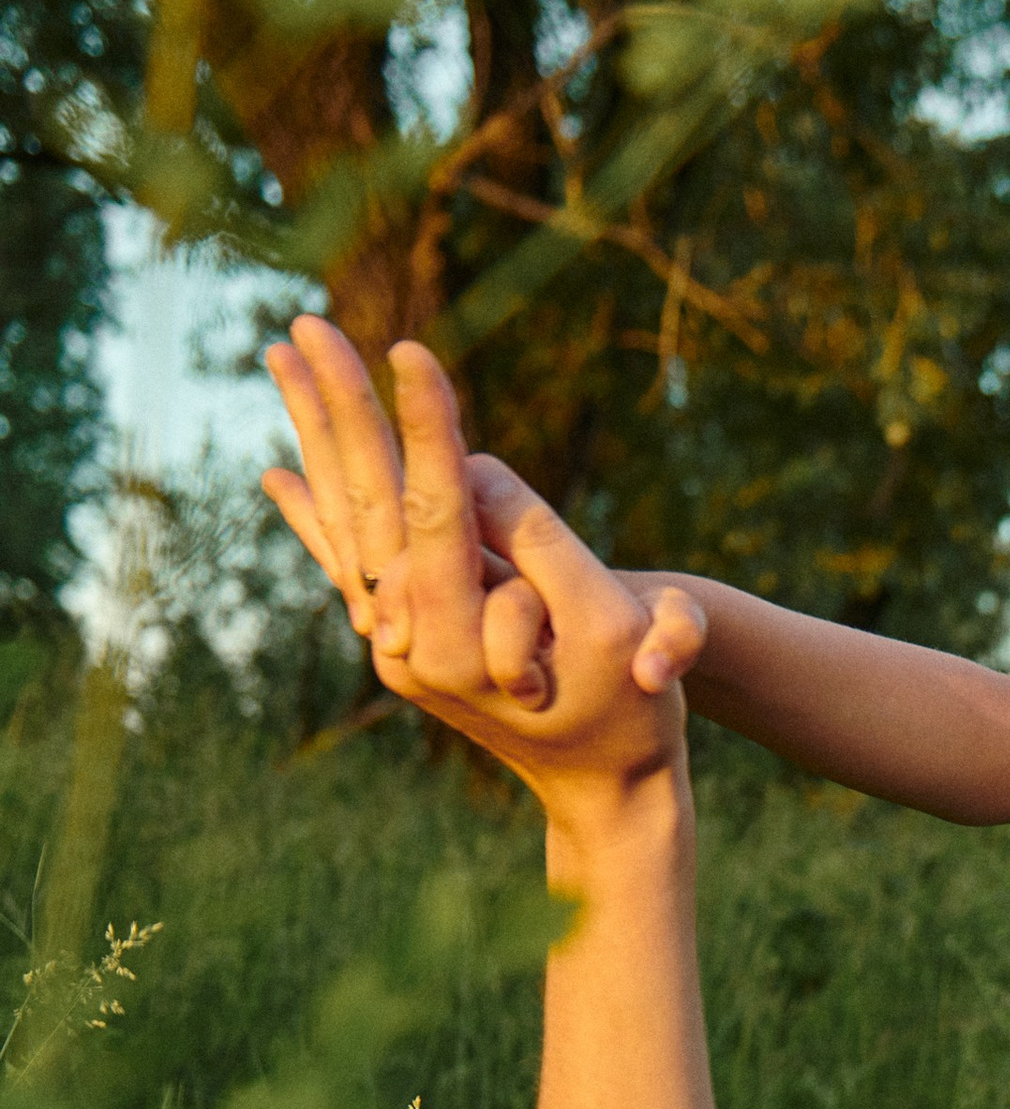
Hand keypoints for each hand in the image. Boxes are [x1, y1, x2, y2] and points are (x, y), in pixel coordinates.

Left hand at [260, 319, 707, 820]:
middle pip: (363, 504)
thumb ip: (541, 545)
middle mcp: (404, 642)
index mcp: (458, 643)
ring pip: (348, 519)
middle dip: (336, 408)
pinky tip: (279, 473)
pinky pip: (351, 562)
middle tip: (302, 321)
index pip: (434, 510)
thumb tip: (466, 473)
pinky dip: (316, 516)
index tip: (407, 351)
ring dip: (315, 435)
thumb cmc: (632, 708)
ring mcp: (394, 644)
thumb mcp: (614, 629)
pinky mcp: (402, 639)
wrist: (607, 787)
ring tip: (281, 357)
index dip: (424, 427)